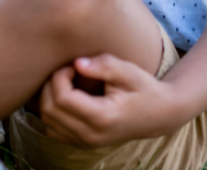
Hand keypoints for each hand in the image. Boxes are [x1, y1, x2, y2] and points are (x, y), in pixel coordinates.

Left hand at [39, 54, 180, 146]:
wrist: (159, 115)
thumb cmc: (143, 89)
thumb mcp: (129, 71)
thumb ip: (103, 65)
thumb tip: (77, 63)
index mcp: (103, 118)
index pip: (62, 98)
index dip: (60, 76)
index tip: (73, 64)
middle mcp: (92, 136)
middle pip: (49, 110)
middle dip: (51, 84)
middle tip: (68, 70)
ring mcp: (86, 142)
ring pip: (47, 120)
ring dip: (49, 96)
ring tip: (67, 81)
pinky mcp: (82, 143)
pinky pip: (53, 129)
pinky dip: (52, 111)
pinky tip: (66, 96)